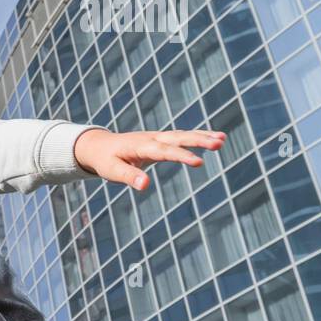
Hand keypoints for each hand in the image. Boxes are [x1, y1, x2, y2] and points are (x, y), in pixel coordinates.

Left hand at [73, 128, 225, 191]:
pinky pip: (181, 136)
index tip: (199, 163)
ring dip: (202, 136)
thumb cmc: (104, 160)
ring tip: (223, 139)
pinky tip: (214, 137)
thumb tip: (145, 186)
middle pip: (178, 137)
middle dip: (198, 140)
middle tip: (219, 143)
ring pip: (182, 134)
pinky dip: (197, 136)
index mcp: (140, 146)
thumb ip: (128, 177)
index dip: (181, 156)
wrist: (98, 145)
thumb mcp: (111, 171)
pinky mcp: (160, 140)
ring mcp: (156, 137)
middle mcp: (151, 138)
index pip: (164, 151)